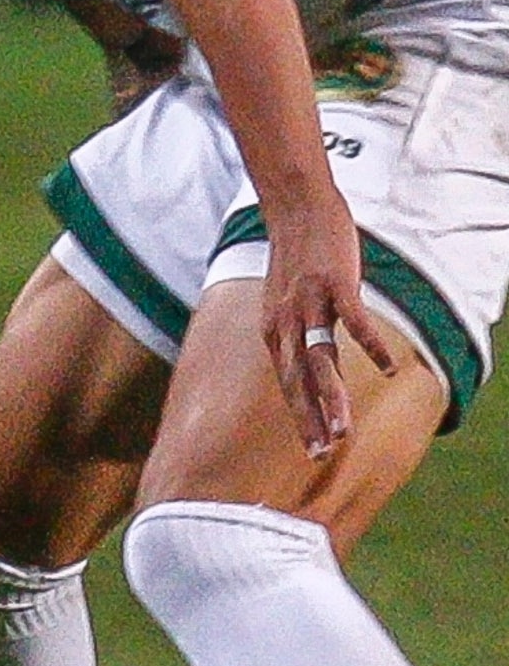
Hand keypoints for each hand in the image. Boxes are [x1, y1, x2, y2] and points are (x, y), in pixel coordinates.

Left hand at [261, 188, 396, 456]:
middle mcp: (286, 324)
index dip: (302, 418)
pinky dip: (371, 345)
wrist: (296, 211)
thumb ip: (297, 336)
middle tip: (321, 455)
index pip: (289, 385)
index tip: (313, 451)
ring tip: (345, 430)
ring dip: (333, 398)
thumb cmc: (296, 260)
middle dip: (311, 420)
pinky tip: (390, 368)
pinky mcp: (333, 284)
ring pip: (321, 360)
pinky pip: (354, 321)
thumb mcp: (286, 303)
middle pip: (299, 381)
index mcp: (275, 333)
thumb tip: (306, 366)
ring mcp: (309, 304)